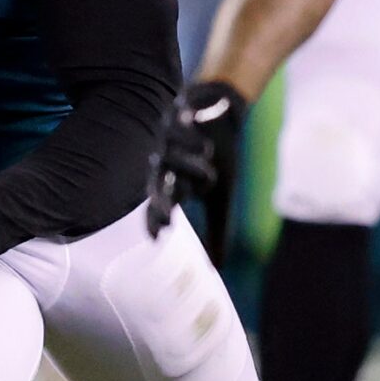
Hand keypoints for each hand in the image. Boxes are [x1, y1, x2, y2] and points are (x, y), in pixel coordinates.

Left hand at [147, 79, 246, 261]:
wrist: (221, 112)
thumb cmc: (219, 158)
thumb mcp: (221, 198)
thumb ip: (217, 232)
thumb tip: (217, 270)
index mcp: (174, 183)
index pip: (160, 205)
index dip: (157, 218)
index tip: (158, 237)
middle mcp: (165, 162)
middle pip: (160, 183)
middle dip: (164, 201)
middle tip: (169, 217)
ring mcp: (169, 137)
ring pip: (175, 156)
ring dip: (191, 161)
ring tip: (209, 156)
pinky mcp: (179, 111)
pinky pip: (181, 122)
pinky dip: (190, 126)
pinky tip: (194, 125)